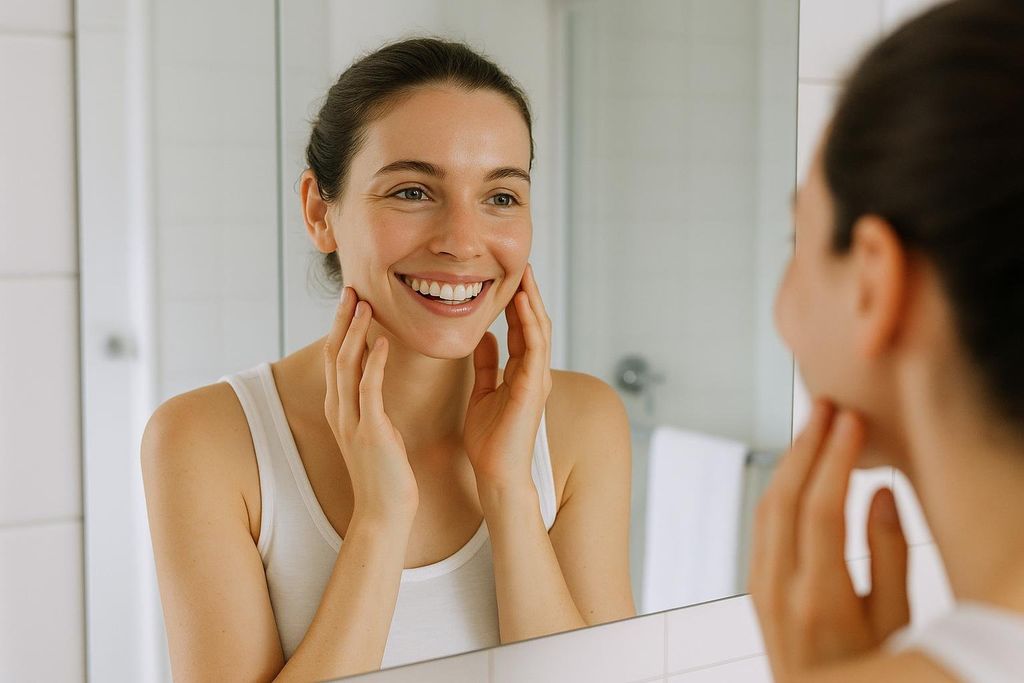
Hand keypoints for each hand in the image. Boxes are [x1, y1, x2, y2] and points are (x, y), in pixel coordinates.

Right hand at [324, 287, 417, 525]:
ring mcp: (351, 421)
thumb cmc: (386, 472)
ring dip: (355, 332)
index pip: (335, 358)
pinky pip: (369, 389)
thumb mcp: (375, 429)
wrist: (385, 511)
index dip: (340, 326)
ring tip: (365, 305)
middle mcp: (339, 410)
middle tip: (351, 289)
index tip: (350, 299)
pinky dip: (374, 362)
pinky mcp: (370, 430)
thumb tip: (377, 375)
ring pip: (346, 366)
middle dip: (341, 320)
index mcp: (340, 408)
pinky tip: (383, 341)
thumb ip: (371, 402)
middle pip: (334, 354)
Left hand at [464, 264, 552, 497]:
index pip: (523, 328)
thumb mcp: (483, 393)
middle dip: (529, 293)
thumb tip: (485, 336)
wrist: (496, 473)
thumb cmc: (490, 441)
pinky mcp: (533, 388)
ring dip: (532, 300)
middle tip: (522, 263)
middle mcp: (534, 372)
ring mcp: (537, 379)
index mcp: (522, 372)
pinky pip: (535, 348)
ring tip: (525, 273)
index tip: (510, 275)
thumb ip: (487, 364)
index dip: (518, 301)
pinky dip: (530, 323)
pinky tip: (521, 302)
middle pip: (535, 323)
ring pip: (539, 330)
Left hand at [749, 400, 909, 681]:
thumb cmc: (869, 667)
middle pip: (784, 499)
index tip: (850, 420)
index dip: (834, 459)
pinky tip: (797, 467)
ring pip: (766, 507)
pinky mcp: (754, 585)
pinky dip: (778, 486)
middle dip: (805, 445)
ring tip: (813, 424)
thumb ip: (889, 555)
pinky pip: (761, 524)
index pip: (821, 511)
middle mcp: (779, 589)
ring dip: (788, 460)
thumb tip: (879, 490)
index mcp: (820, 599)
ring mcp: (760, 587)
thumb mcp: (895, 621)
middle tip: (826, 405)